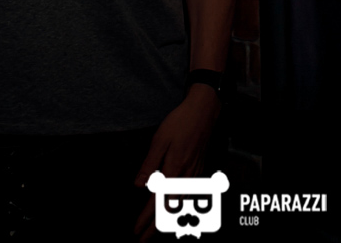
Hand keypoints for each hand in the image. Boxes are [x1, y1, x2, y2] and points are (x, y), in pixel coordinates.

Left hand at [132, 85, 221, 240]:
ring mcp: (194, 175)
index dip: (146, 219)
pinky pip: (190, 197)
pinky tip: (176, 212)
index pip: (157, 202)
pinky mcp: (199, 171)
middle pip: (170, 210)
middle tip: (143, 241)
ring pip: (182, 206)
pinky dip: (181, 209)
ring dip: (168, 221)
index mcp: (173, 170)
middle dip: (156, 228)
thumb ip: (149, 164)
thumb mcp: (159, 140)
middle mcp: (186, 177)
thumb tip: (138, 185)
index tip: (136, 231)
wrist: (204, 112)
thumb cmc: (180, 123)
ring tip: (156, 232)